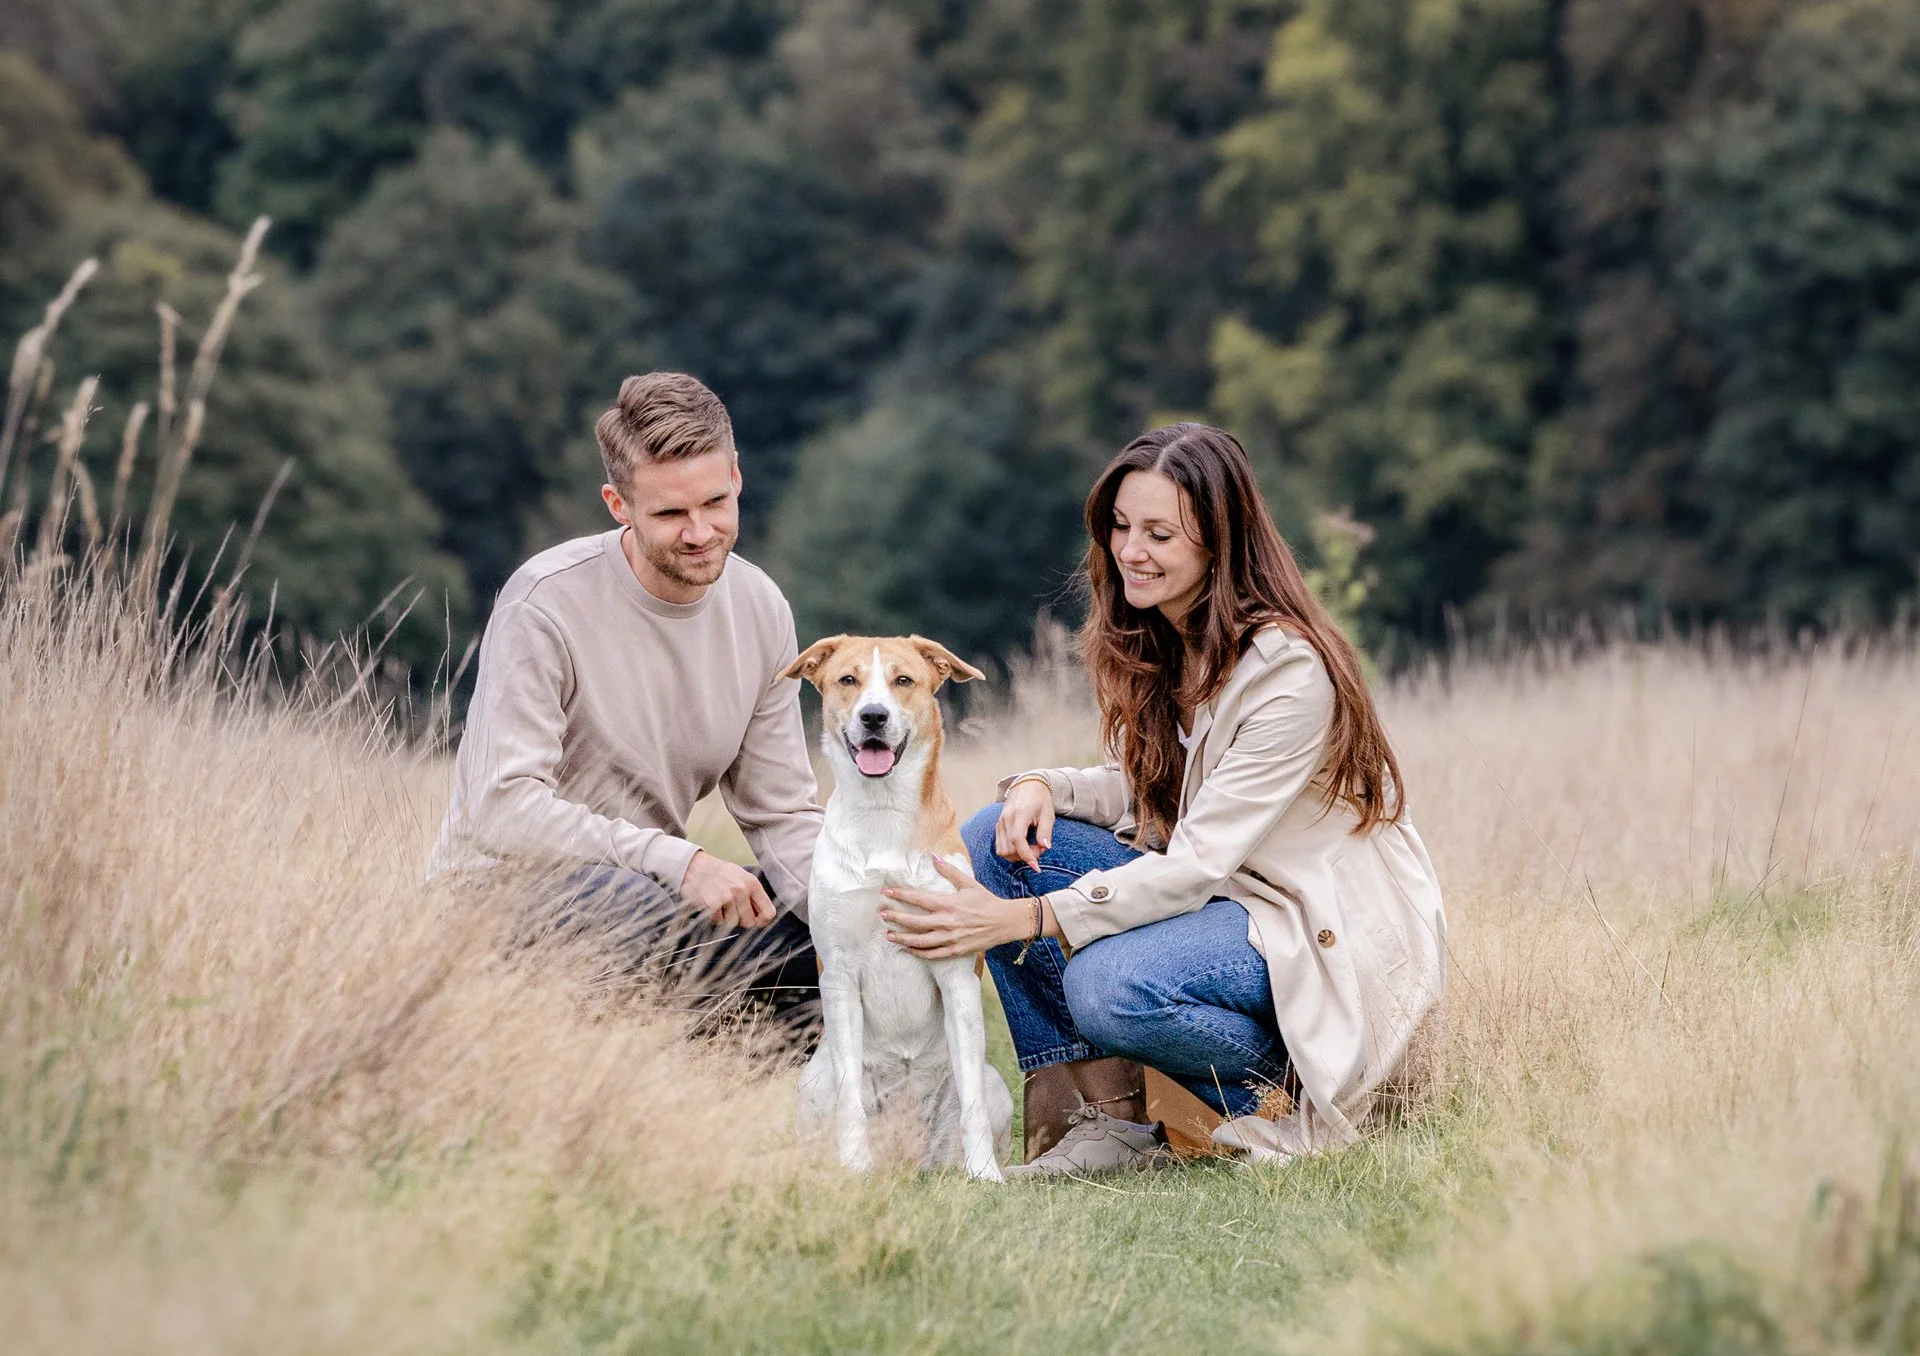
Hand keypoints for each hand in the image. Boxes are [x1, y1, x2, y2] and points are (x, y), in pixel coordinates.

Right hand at [679, 850, 775, 929]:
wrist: (694, 866)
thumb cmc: (719, 873)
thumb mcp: (741, 877)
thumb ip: (753, 895)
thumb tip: (762, 918)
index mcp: (752, 883)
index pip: (769, 913)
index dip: (762, 921)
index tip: (756, 921)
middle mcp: (742, 890)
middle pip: (749, 922)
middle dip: (740, 920)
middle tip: (731, 909)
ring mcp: (727, 897)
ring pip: (733, 923)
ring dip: (726, 918)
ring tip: (720, 905)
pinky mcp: (713, 903)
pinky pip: (718, 921)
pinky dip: (714, 916)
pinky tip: (711, 904)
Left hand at [880, 858, 1033, 960]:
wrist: (1004, 922)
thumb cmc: (986, 901)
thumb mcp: (968, 884)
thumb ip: (949, 871)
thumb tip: (934, 856)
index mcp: (949, 904)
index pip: (918, 899)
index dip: (900, 895)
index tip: (886, 893)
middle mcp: (947, 922)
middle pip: (914, 921)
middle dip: (895, 918)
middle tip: (881, 915)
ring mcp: (950, 938)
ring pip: (920, 941)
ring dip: (902, 938)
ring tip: (888, 935)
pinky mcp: (955, 950)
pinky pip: (932, 954)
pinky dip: (918, 952)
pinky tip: (907, 949)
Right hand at [996, 777, 1055, 869]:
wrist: (1027, 786)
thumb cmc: (1040, 799)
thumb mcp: (1048, 814)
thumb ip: (1045, 831)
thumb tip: (1045, 847)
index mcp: (1019, 814)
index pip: (1017, 840)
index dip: (1026, 855)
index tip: (1036, 867)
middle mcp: (1006, 819)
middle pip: (1009, 849)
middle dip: (1025, 855)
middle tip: (1040, 849)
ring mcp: (1000, 823)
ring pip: (1002, 851)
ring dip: (1017, 855)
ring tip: (1031, 847)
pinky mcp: (998, 826)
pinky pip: (1000, 846)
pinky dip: (1011, 852)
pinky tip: (1023, 846)